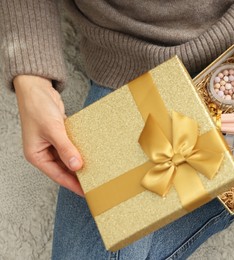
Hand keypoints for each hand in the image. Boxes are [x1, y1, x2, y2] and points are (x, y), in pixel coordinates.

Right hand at [14, 75, 83, 195]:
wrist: (36, 88)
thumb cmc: (37, 107)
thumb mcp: (53, 129)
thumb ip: (65, 148)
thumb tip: (76, 166)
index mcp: (36, 155)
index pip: (58, 175)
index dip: (73, 184)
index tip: (87, 191)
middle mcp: (43, 152)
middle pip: (64, 169)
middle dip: (78, 175)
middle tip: (95, 181)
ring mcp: (51, 144)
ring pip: (68, 158)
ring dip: (80, 162)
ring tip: (96, 170)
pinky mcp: (59, 136)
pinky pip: (71, 147)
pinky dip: (79, 150)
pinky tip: (91, 154)